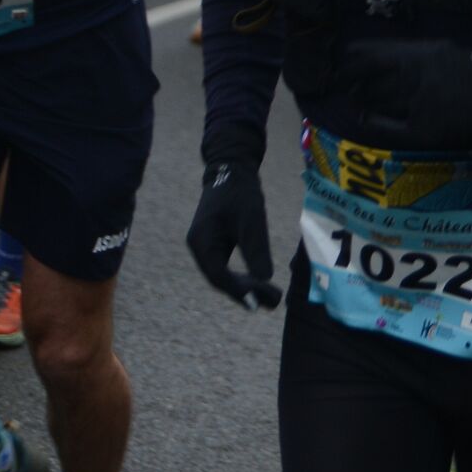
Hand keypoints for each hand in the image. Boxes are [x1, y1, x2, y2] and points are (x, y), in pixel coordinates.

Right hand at [186, 164, 283, 309]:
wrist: (232, 169)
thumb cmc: (241, 192)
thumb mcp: (252, 220)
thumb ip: (256, 249)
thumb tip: (264, 280)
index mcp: (201, 241)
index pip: (218, 275)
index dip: (240, 290)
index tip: (263, 299)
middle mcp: (198, 246)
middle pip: (219, 279)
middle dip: (245, 292)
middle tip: (272, 302)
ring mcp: (205, 246)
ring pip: (222, 275)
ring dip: (244, 287)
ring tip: (269, 298)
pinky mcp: (214, 244)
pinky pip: (225, 266)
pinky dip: (241, 276)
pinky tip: (259, 284)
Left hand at [343, 37, 471, 152]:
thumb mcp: (442, 49)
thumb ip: (410, 53)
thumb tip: (377, 57)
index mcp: (420, 54)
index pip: (372, 56)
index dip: (350, 60)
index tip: (339, 60)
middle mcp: (416, 78)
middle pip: (369, 80)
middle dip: (350, 81)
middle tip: (338, 81)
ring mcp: (419, 105)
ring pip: (378, 101)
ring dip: (362, 98)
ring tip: (354, 96)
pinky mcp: (426, 129)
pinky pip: (391, 126)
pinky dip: (375, 121)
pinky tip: (366, 117)